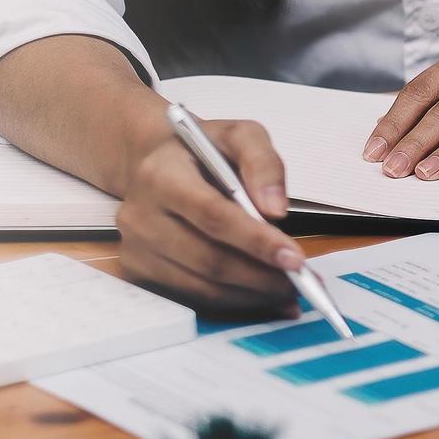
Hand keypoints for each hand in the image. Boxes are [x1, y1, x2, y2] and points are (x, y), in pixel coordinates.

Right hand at [114, 119, 304, 316]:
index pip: (213, 215)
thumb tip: (276, 211)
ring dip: (252, 295)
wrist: (155, 162)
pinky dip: (232, 302)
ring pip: (202, 285)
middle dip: (262, 277)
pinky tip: (263, 298)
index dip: (256, 241)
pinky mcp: (138, 270)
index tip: (296, 260)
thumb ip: (263, 163)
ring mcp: (135, 248)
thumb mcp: (240, 135)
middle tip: (302, 282)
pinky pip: (192, 297)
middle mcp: (140, 215)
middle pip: (209, 259)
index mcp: (162, 176)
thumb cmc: (203, 150)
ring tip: (289, 292)